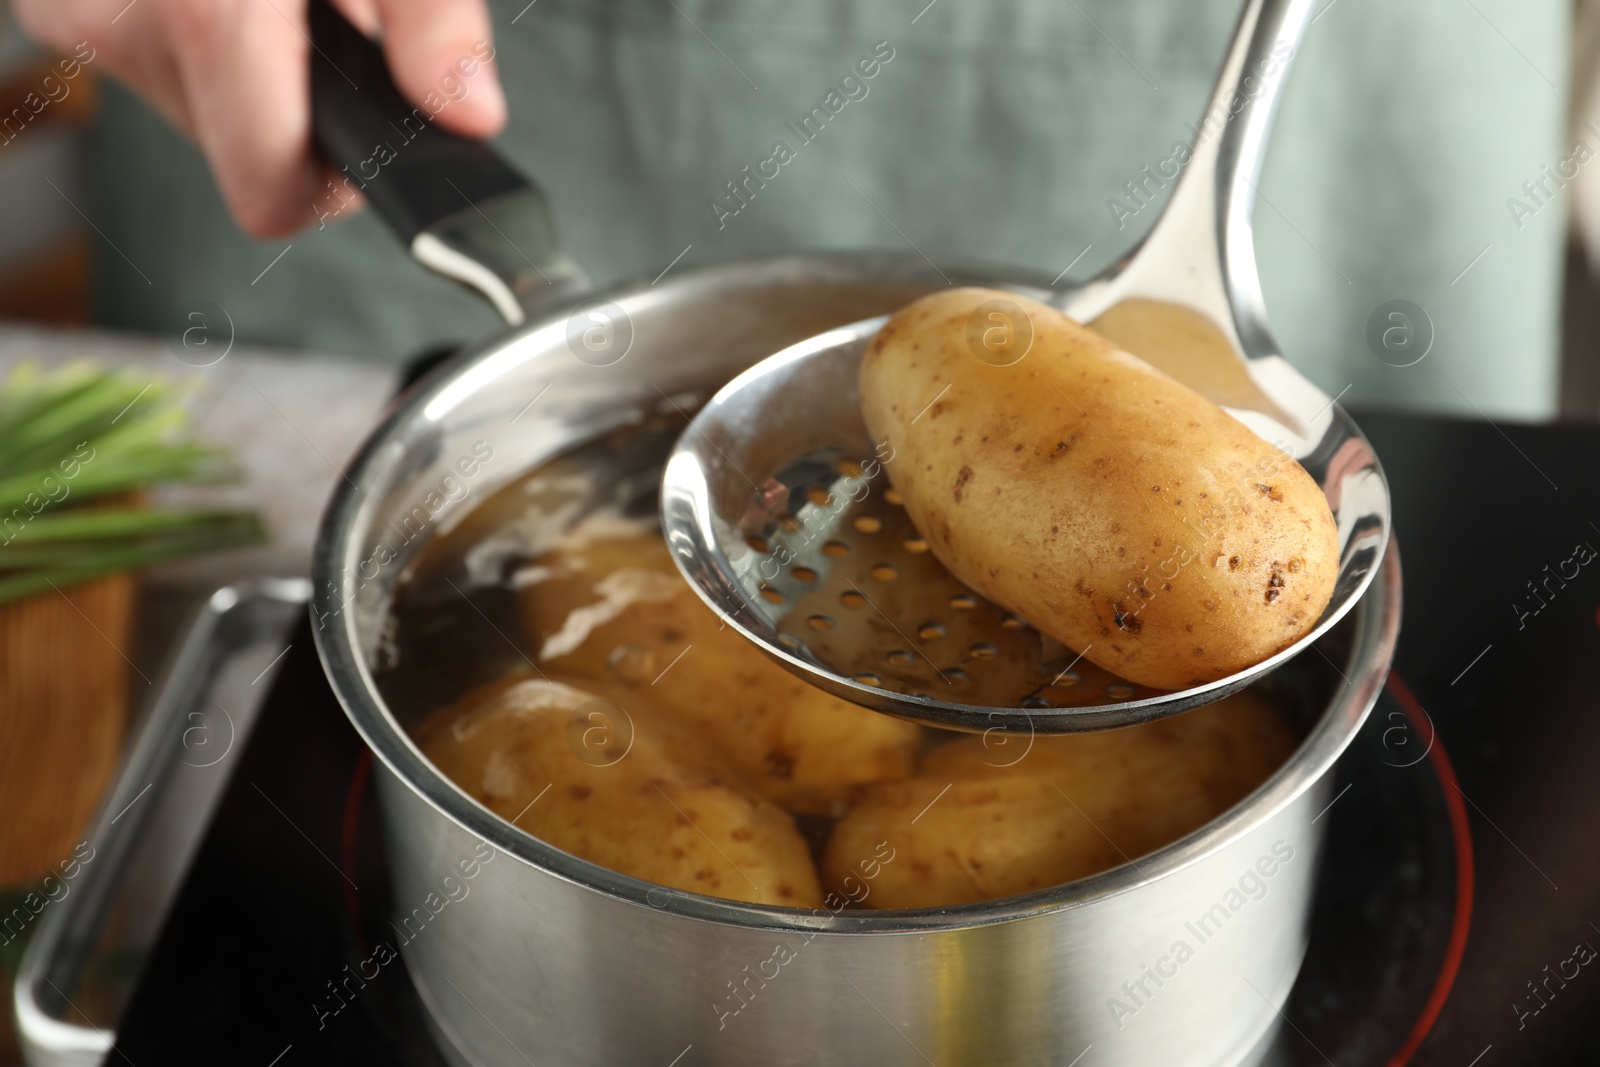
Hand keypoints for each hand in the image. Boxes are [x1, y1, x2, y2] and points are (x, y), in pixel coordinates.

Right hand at [15, 0, 505, 235]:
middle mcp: (116, 18)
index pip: (270, 188)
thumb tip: (467, 111)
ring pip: (199, 108)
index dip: (337, 182)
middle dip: (299, 102)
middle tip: (328, 16)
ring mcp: (74, 8)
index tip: (370, 137)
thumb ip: (434, 17)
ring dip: (255, 67)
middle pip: (241, 150)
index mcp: (205, 11)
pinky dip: (205, 32)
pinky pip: (153, 55)